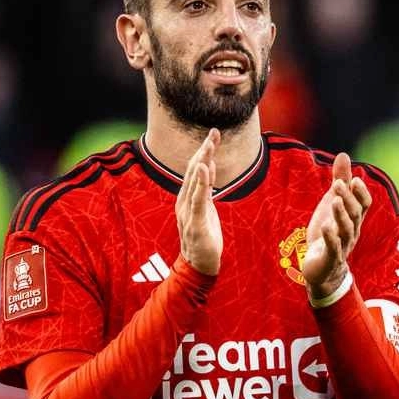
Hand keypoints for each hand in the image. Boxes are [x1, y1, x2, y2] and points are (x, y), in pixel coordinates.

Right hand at [176, 129, 222, 274]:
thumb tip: (209, 166)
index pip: (196, 169)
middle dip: (205, 151)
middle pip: (195, 171)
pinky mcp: (194, 222)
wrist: (198, 265)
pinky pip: (198, 199)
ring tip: (209, 144)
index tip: (214, 134)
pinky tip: (205, 168)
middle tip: (214, 132)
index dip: (204, 151)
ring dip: (203, 161)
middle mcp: (184, 201)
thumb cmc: (203, 237)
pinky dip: (201, 183)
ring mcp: (188, 211)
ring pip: (196, 181)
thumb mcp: (206, 208)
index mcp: (187, 197)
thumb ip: (206, 188)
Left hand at [302, 152, 371, 297]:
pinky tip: (325, 226)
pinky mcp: (330, 258)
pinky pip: (333, 248)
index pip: (364, 205)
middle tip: (338, 184)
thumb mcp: (332, 203)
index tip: (355, 179)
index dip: (361, 193)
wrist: (321, 268)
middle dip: (348, 199)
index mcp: (353, 218)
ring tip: (334, 201)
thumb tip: (344, 154)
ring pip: (346, 230)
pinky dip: (330, 237)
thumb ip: (339, 180)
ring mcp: (342, 245)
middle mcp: (351, 231)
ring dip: (341, 215)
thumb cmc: (329, 232)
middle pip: (355, 214)